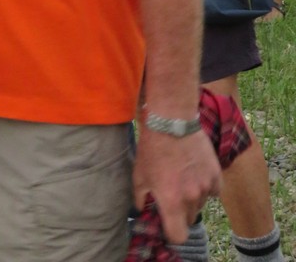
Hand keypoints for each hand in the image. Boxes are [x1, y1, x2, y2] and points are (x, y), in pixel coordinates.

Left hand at [133, 126, 221, 243]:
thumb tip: (142, 210)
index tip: (167, 223)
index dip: (172, 233)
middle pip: (189, 219)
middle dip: (181, 212)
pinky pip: (213, 190)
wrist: (172, 120)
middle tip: (173, 195)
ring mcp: (205, 186)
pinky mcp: (216, 173)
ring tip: (183, 178)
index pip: (178, 236)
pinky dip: (207, 186)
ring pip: (201, 204)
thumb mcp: (139, 174)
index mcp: (171, 202)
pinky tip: (196, 172)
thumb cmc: (152, 147)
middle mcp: (191, 198)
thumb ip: (140, 198)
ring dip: (193, 198)